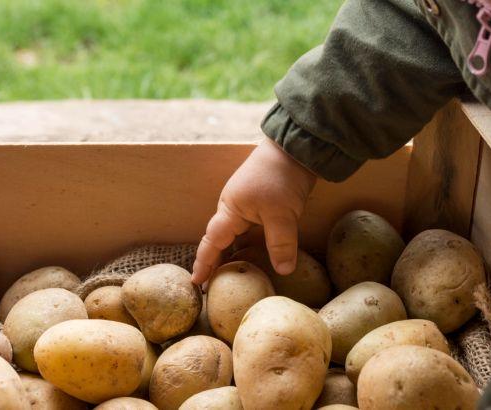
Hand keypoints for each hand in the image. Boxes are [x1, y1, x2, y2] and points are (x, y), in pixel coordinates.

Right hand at [191, 137, 315, 284]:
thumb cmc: (280, 177)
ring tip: (229, 276)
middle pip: (218, 239)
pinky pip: (246, 230)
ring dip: (230, 254)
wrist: (294, 148)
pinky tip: (252, 256)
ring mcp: (245, 204)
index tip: (196, 282)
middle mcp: (232, 208)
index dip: (204, 263)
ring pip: (233, 235)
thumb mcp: (282, 214)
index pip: (212, 242)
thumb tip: (283, 271)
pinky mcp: (259, 203)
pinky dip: (245, 245)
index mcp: (230, 210)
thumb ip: (281, 244)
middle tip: (210, 285)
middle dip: (213, 261)